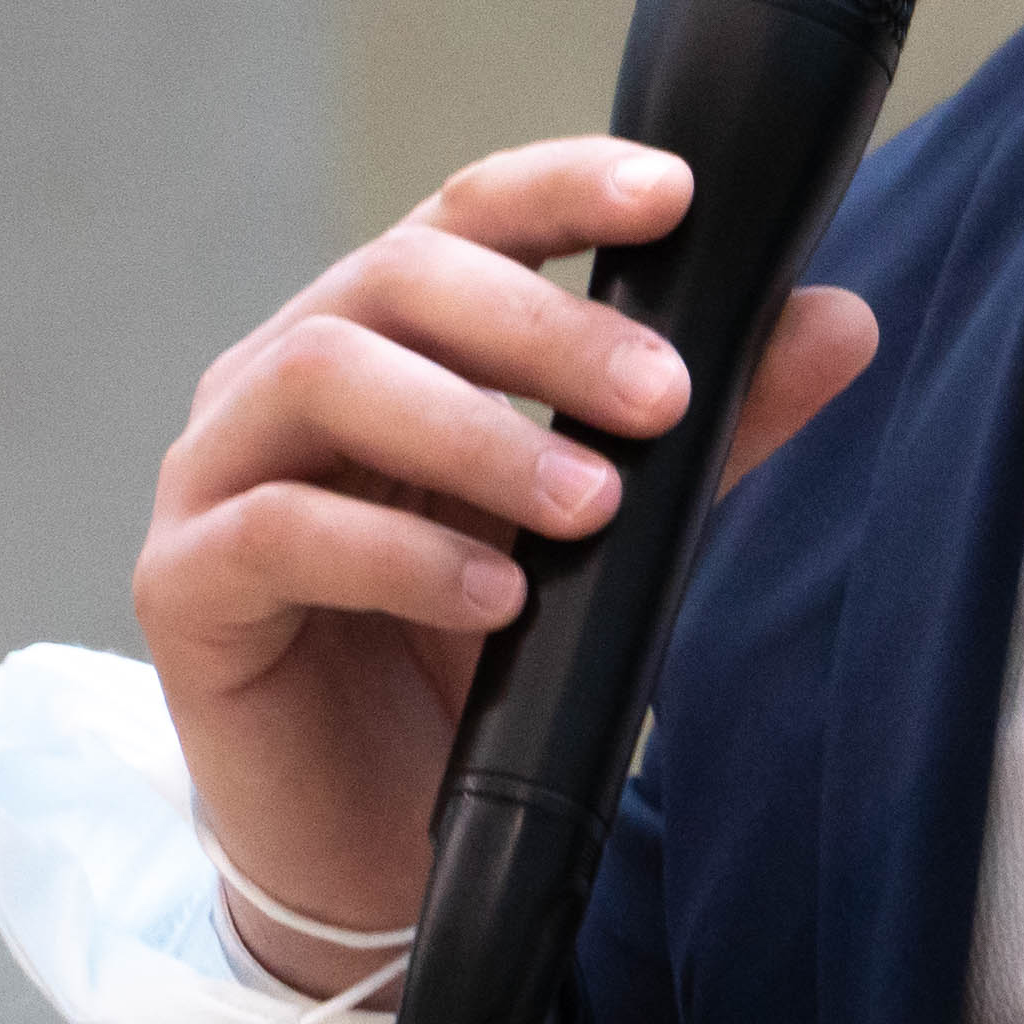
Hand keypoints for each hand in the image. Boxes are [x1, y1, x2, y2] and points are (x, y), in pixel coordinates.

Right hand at [130, 140, 877, 992]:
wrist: (372, 837)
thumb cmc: (474, 656)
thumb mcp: (610, 529)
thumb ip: (710, 429)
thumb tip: (841, 321)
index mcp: (386, 332)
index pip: (465, 214)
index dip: (561, 186)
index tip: (674, 194)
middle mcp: (285, 372)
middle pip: (395, 277)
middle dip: (542, 327)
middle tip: (662, 397)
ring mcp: (218, 470)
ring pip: (322, 375)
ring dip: (474, 430)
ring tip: (590, 505)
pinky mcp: (182, 584)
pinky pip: (279, 533)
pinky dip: (401, 555)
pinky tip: (496, 600)